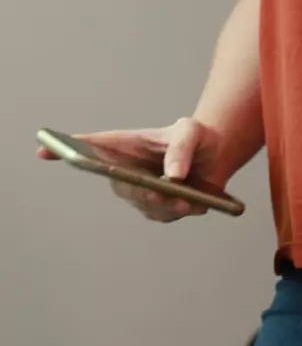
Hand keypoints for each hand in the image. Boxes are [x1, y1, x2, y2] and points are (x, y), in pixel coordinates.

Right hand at [38, 118, 223, 222]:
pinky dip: (179, 210)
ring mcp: (140, 192)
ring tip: (185, 201)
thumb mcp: (190, 131)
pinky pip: (164, 214)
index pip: (90, 147)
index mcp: (126, 145)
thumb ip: (181, 148)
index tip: (43, 150)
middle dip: (137, 191)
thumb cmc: (194, 136)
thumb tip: (173, 178)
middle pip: (119, 183)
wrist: (214, 155)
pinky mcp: (159, 209)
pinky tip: (195, 203)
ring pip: (144, 203)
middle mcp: (126, 170)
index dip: (64, 150)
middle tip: (156, 192)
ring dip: (163, 204)